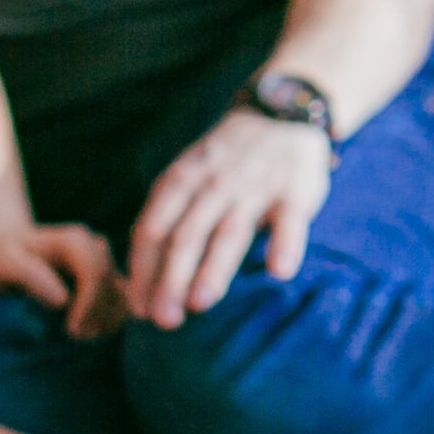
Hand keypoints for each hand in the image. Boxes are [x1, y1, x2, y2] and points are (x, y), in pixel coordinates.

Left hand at [0, 221, 124, 338]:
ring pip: (124, 295)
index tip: (71, 331)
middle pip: (112, 286)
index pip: (95, 274)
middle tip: (75, 338)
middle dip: (97, 317)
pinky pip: (123, 302)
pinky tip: (90, 331)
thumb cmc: (3, 258)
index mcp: (74, 240)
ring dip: (107, 321)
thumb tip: (62, 300)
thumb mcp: (5, 264)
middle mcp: (96, 247)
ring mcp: (105, 263)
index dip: (89, 305)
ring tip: (81, 337)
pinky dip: (111, 320)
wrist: (10, 248)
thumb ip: (31, 277)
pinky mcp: (108, 278)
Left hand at [129, 110, 332, 328]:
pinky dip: (285, 244)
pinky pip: (289, 220)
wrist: (282, 112)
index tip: (139, 310)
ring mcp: (254, 186)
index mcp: (181, 181)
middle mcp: (213, 184)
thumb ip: (170, 215)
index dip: (142, 271)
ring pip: (229, 231)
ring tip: (200, 303)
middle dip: (171, 280)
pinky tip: (280, 270)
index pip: (152, 230)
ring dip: (213, 268)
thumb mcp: (189, 174)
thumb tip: (143, 278)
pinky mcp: (295, 190)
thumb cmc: (227, 160)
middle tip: (164, 321)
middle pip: (185, 236)